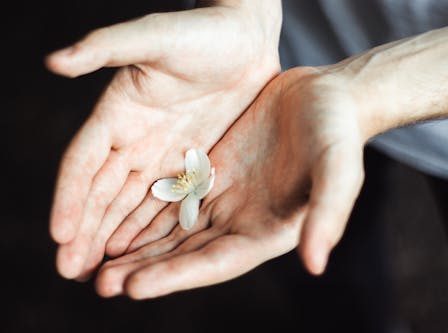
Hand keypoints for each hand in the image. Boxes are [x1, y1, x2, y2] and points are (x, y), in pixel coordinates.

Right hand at [46, 1, 281, 279]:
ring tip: (99, 273)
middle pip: (102, 193)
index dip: (69, 198)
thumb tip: (53, 62)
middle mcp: (135, 138)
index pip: (83, 163)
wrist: (245, 36)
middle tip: (70, 272)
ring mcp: (163, 152)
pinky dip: (150, 227)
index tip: (58, 236)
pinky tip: (140, 250)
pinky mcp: (192, 160)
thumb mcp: (155, 36)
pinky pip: (167, 200)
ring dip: (113, 237)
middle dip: (85, 231)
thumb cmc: (202, 29)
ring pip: (131, 204)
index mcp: (118, 112)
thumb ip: (106, 48)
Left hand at [95, 66, 366, 298]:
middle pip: (186, 254)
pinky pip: (173, 194)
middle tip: (102, 283)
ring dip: (138, 246)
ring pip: (173, 228)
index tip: (134, 287)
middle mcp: (241, 221)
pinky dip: (146, 209)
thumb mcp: (338, 170)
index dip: (176, 277)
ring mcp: (225, 196)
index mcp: (268, 231)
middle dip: (145, 269)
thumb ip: (328, 214)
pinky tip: (117, 216)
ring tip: (98, 259)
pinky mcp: (212, 171)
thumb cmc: (339, 133)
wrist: (327, 98)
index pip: (215, 262)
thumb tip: (316, 264)